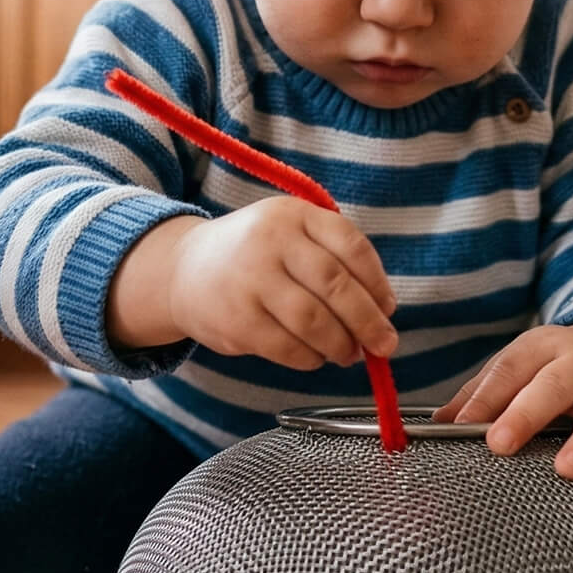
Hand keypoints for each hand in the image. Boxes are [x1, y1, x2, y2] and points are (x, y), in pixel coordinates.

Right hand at [162, 198, 399, 368]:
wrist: (183, 271)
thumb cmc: (253, 256)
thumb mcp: (289, 234)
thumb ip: (333, 260)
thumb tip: (382, 313)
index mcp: (292, 215)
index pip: (351, 246)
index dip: (377, 283)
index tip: (388, 309)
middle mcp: (270, 241)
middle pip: (336, 286)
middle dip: (368, 322)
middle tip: (385, 345)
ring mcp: (250, 280)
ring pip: (315, 322)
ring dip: (341, 345)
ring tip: (349, 354)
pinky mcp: (237, 320)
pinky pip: (288, 348)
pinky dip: (311, 358)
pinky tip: (315, 356)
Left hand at [430, 324, 572, 497]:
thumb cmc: (550, 370)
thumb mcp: (516, 367)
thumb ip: (480, 395)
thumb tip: (437, 425)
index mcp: (543, 347)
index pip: (510, 369)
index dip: (485, 398)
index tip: (461, 426)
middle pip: (556, 385)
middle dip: (528, 414)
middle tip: (501, 445)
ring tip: (567, 470)